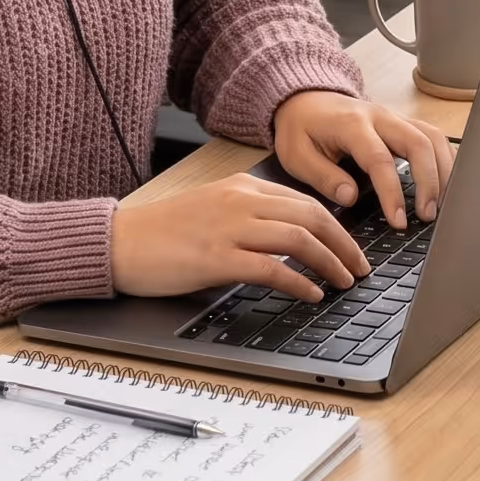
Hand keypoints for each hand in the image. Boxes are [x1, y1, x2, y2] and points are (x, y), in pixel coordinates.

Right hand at [108, 171, 367, 300]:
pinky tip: (311, 293)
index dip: (338, 225)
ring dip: (330, 262)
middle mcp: (241, 201)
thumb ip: (250, 215)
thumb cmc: (163, 232)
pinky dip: (298, 281)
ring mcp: (229, 228)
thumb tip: (292, 239)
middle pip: (312, 216)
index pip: (305, 200)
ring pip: (298, 238)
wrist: (118, 241)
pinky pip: (271, 267)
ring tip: (345, 282)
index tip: (353, 247)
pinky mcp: (215, 257)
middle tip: (361, 268)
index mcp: (242, 187)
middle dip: (344, 244)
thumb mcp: (213, 209)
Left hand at [272, 89, 455, 227]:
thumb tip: (351, 197)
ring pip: (433, 137)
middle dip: (429, 182)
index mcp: (352, 124)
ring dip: (443, 171)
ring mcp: (395, 117)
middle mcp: (379, 116)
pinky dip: (444, 160)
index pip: (380, 159)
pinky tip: (445, 185)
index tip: (398, 221)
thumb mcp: (296, 155)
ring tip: (441, 205)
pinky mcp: (403, 123)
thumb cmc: (301, 128)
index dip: (392, 192)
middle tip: (428, 216)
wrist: (305, 99)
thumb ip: (323, 177)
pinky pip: (433, 137)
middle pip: (418, 143)